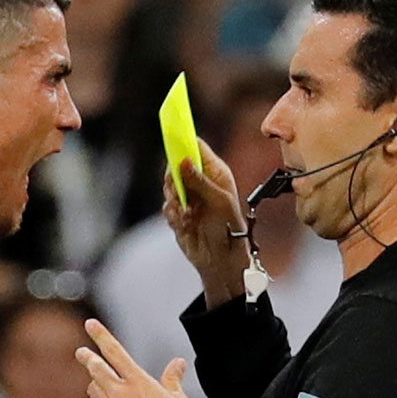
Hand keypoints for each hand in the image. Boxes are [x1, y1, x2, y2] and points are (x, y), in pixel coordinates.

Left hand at [75, 319, 189, 397]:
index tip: (90, 324)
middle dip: (86, 357)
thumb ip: (173, 379)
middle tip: (81, 352)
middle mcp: (119, 392)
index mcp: (137, 380)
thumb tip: (179, 363)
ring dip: (95, 384)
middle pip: (96, 368)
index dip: (101, 335)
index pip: (115, 351)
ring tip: (99, 383)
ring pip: (94, 390)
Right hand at [164, 139, 249, 306]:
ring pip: (168, 186)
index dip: (184, 141)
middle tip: (178, 189)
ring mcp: (187, 196)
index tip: (173, 138)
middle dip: (174, 177)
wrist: (221, 259)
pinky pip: (166, 206)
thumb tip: (183, 162)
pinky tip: (186, 223)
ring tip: (187, 213)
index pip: (196, 148)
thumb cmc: (230, 229)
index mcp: (215, 172)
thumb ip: (200, 181)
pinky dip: (173, 214)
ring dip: (174, 199)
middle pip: (176, 164)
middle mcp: (200, 181)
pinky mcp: (177, 212)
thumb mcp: (220, 201)